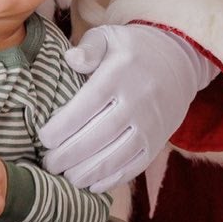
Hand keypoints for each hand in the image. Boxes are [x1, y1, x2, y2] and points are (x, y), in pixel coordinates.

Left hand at [38, 24, 217, 192]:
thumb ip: (89, 47)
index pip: (88, 104)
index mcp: (120, 74)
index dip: (63, 125)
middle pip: (98, 135)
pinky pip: (134, 166)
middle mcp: (137, 101)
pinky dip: (111, 179)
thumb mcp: (110, 36)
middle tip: (48, 163)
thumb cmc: (132, 50)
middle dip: (68, 154)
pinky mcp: (158, 141)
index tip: (44, 138)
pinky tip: (91, 184)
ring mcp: (150, 125)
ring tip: (65, 177)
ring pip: (115, 156)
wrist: (179, 61)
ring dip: (87, 172)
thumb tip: (71, 59)